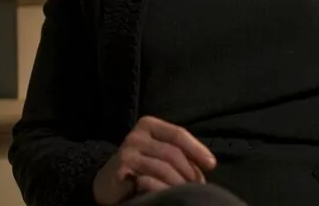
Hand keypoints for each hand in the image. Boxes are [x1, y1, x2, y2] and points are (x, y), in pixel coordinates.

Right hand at [92, 116, 216, 205]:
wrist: (107, 183)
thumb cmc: (140, 167)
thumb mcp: (160, 154)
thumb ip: (178, 153)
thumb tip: (206, 165)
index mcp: (149, 125)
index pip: (178, 134)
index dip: (197, 149)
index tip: (211, 164)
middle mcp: (137, 134)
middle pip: (172, 152)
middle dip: (189, 171)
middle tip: (198, 185)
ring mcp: (128, 151)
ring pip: (163, 167)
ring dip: (178, 182)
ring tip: (186, 192)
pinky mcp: (121, 169)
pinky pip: (148, 179)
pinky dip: (162, 188)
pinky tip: (168, 194)